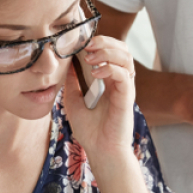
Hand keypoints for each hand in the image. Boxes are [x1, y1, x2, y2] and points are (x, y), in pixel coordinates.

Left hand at [62, 36, 137, 165]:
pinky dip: (110, 68)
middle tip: (88, 45)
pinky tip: (96, 73)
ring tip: (90, 58)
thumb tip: (65, 63)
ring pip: (126, 57)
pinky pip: (124, 75)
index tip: (81, 43)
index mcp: (109, 80)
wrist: (100, 151)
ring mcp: (125, 88)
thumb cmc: (90, 131)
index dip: (99, 42)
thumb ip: (71, 82)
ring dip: (108, 52)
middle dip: (105, 42)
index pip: (111, 51)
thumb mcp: (73, 102)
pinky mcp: (127, 97)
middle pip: (122, 49)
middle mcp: (120, 81)